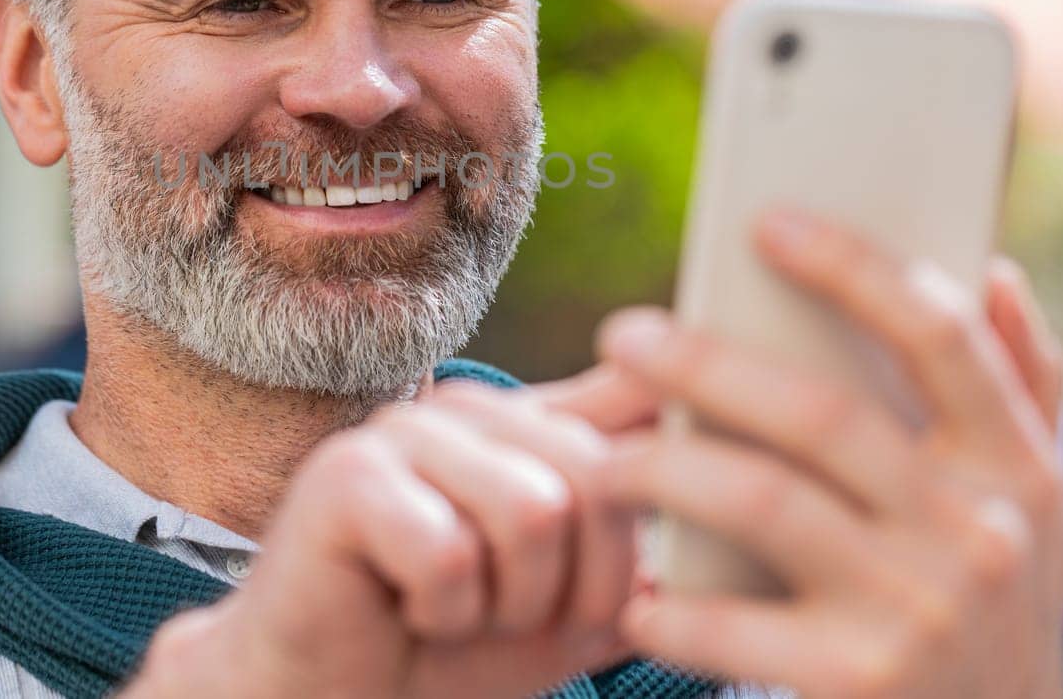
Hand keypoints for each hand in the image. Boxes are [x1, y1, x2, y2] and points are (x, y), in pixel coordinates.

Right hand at [134, 376, 650, 698]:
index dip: (659, 493)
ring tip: (458, 614)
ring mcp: (403, 431)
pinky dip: (441, 614)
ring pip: (533, 511)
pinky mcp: (345, 475)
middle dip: (578, 588)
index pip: (636, 414)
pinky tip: (403, 613)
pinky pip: (450, 553)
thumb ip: (629, 540)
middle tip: (514, 620)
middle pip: (597, 479)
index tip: (639, 559)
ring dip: (507, 603)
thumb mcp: (567, 604)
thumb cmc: (448, 654)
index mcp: (526, 422)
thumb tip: (717, 472)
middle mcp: (468, 408)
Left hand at [594, 211, 1062, 697]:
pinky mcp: (861, 683)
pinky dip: (670, 608)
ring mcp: (921, 611)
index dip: (852, 269)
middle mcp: (978, 531)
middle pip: (821, 414)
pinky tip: (635, 596)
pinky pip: (732, 627)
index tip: (766, 222)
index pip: (939, 336)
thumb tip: (996, 267)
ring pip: (760, 503)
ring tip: (599, 465)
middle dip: (706, 365)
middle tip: (622, 336)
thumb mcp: (1036, 506)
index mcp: (1016, 465)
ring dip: (660, 473)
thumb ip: (1024, 388)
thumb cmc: (994, 603)